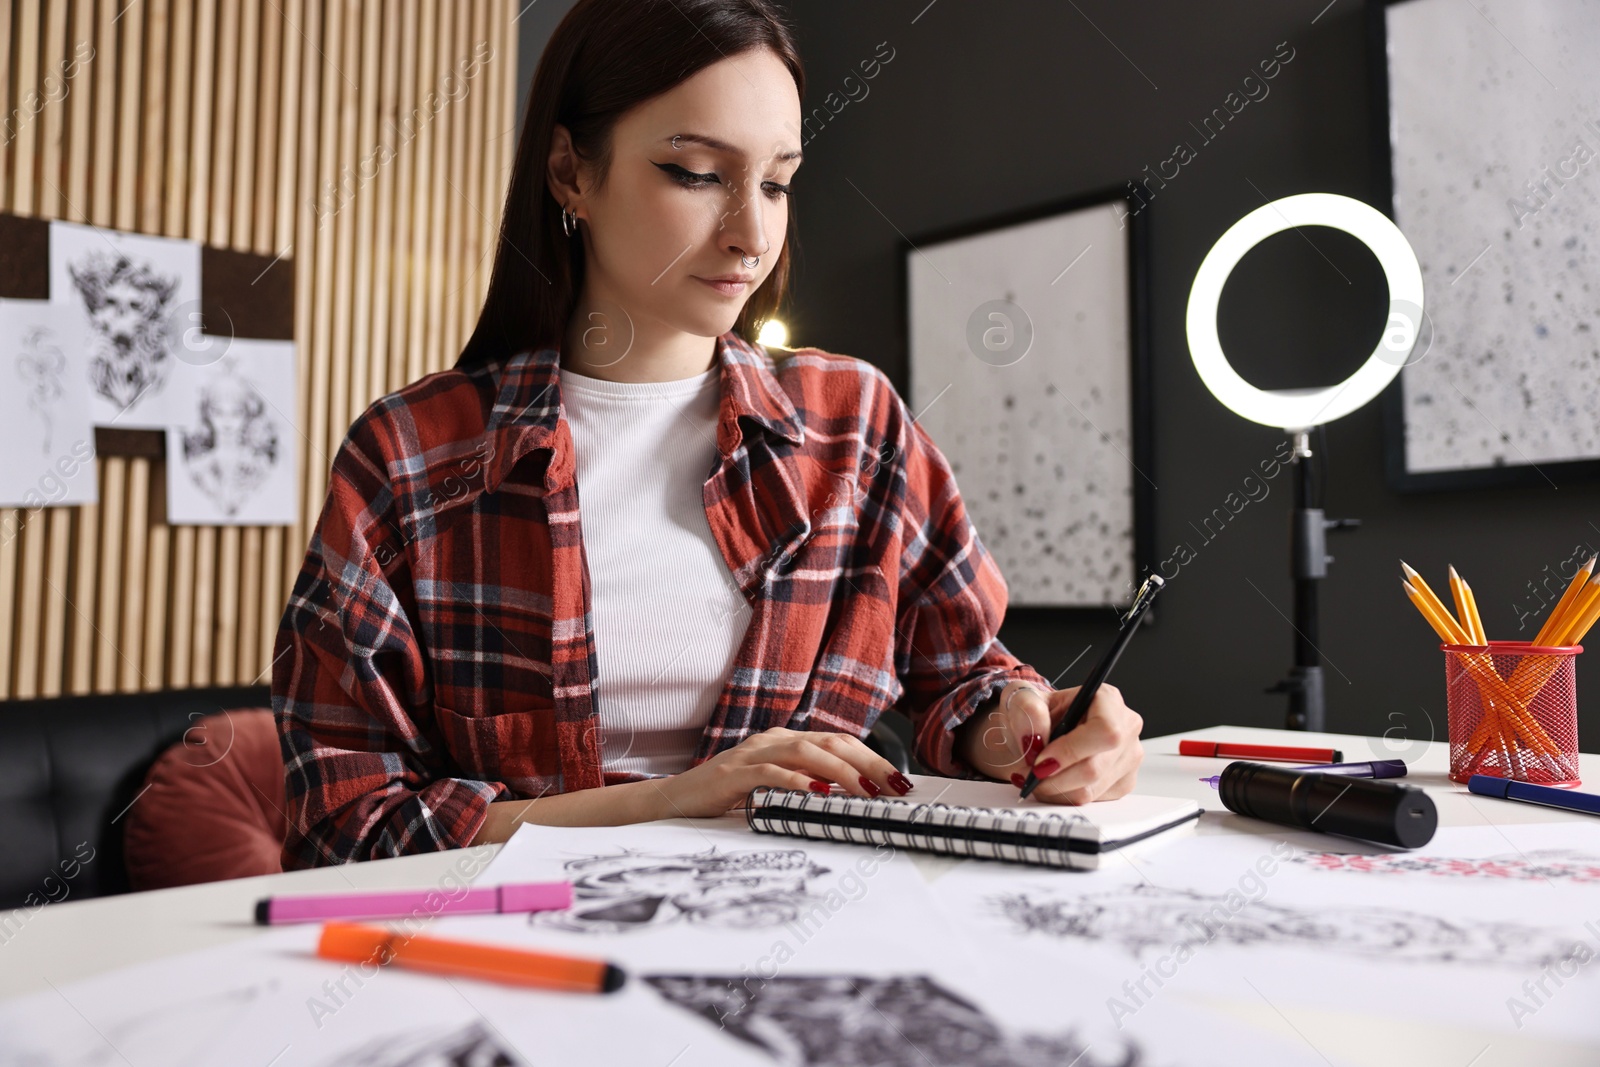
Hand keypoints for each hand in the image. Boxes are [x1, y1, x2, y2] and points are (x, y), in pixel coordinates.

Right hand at [647, 727, 914, 819]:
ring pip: (805, 751)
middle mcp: (772, 741)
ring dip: (840, 770)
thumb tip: (851, 800)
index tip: (898, 781)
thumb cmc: (727, 798)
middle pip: (830, 742)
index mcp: (785, 741)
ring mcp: (752, 754)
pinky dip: (796, 780)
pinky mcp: (733, 774)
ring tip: (866, 790)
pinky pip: (770, 772)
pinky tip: (816, 791)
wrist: (674, 800)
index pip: (839, 742)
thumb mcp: (774, 788)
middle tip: (894, 786)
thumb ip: (805, 786)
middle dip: (867, 763)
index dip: (872, 759)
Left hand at [960, 680, 1143, 803]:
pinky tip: (1051, 782)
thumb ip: (1027, 709)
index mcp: (1107, 699)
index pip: (1104, 730)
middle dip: (1054, 778)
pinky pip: (1092, 802)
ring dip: (1054, 790)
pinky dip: (1063, 797)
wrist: (1039, 731)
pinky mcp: (1122, 783)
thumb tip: (1035, 735)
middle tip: (1028, 775)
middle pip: (1095, 768)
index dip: (1071, 751)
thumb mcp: (1022, 699)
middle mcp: (1126, 727)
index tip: (1040, 762)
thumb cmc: (1037, 714)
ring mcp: (1128, 758)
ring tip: (1034, 778)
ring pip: (1091, 790)